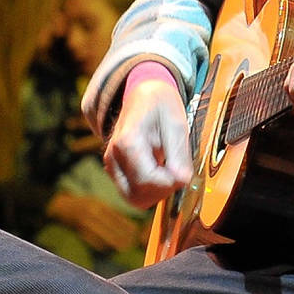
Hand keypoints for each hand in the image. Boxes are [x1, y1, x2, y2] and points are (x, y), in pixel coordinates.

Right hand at [46, 191, 147, 253]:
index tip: (135, 232)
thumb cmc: (83, 205)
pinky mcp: (79, 230)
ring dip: (113, 242)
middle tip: (131, 243)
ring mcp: (84, 222)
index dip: (126, 225)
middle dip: (122, 235)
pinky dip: (101, 245)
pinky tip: (108, 248)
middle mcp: (92, 213)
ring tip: (123, 247)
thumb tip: (127, 224)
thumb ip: (110, 212)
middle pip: (111, 226)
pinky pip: (92, 240)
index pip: (116, 216)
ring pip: (102, 235)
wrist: (61, 206)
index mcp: (98, 204)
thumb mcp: (97, 203)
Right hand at [102, 77, 192, 208]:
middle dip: (162, 191)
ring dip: (155, 193)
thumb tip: (181, 181)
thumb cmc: (161, 106)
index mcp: (127, 141)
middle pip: (138, 196)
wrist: (144, 94)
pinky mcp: (115, 169)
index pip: (147, 180)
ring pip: (134, 199)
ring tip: (168, 172)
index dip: (170, 183)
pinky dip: (149, 189)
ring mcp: (111, 164)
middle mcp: (113, 155)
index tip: (182, 171)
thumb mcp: (177, 124)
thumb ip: (179, 155)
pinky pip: (132, 192)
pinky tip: (159, 171)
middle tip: (176, 172)